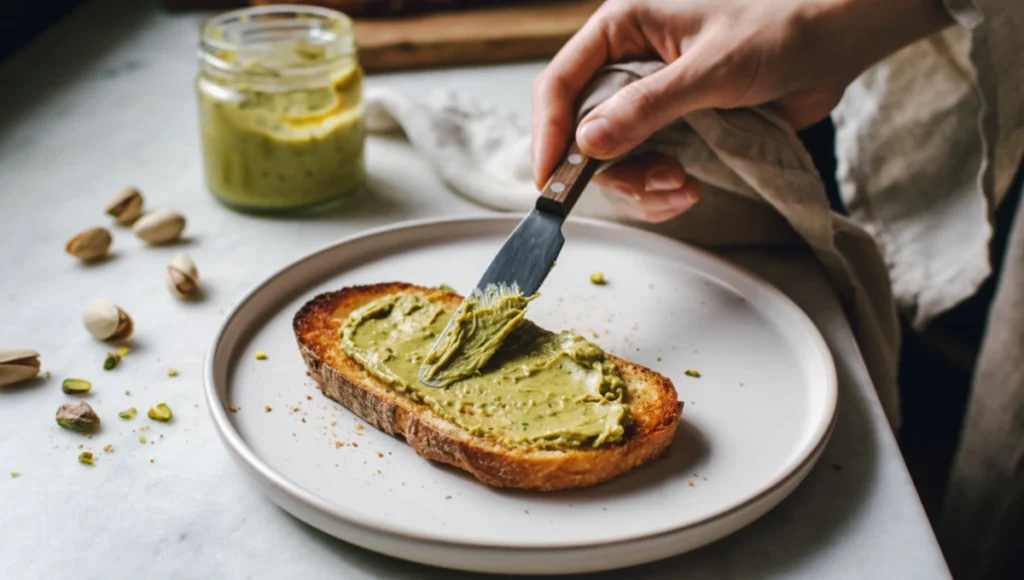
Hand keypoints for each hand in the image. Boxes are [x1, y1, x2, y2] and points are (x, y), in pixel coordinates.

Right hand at [531, 0, 952, 222]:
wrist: (835, 43)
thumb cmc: (778, 29)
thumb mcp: (710, 68)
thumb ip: (647, 106)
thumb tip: (590, 143)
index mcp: (623, 29)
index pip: (562, 83)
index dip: (549, 132)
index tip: (550, 179)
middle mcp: (629, 67)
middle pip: (585, 133)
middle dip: (613, 171)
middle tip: (654, 186)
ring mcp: (653, 102)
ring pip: (616, 161)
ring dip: (642, 187)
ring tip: (681, 189)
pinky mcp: (679, 130)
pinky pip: (648, 172)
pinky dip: (662, 192)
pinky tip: (690, 191)